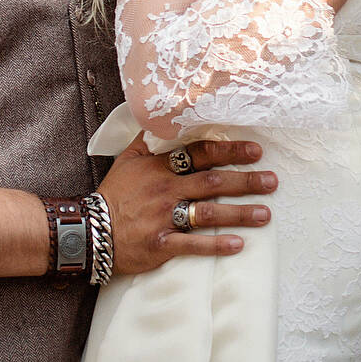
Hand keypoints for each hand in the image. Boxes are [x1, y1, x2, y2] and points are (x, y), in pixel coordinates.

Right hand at [96, 137, 277, 274]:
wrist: (88, 231)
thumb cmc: (113, 195)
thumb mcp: (127, 159)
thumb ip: (148, 139)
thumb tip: (164, 117)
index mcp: (161, 168)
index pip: (200, 154)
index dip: (229, 151)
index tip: (254, 151)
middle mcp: (166, 190)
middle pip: (212, 182)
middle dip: (245, 181)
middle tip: (272, 181)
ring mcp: (164, 218)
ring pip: (207, 212)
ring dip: (239, 213)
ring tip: (265, 214)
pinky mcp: (161, 244)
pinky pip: (192, 244)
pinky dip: (215, 244)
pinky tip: (238, 244)